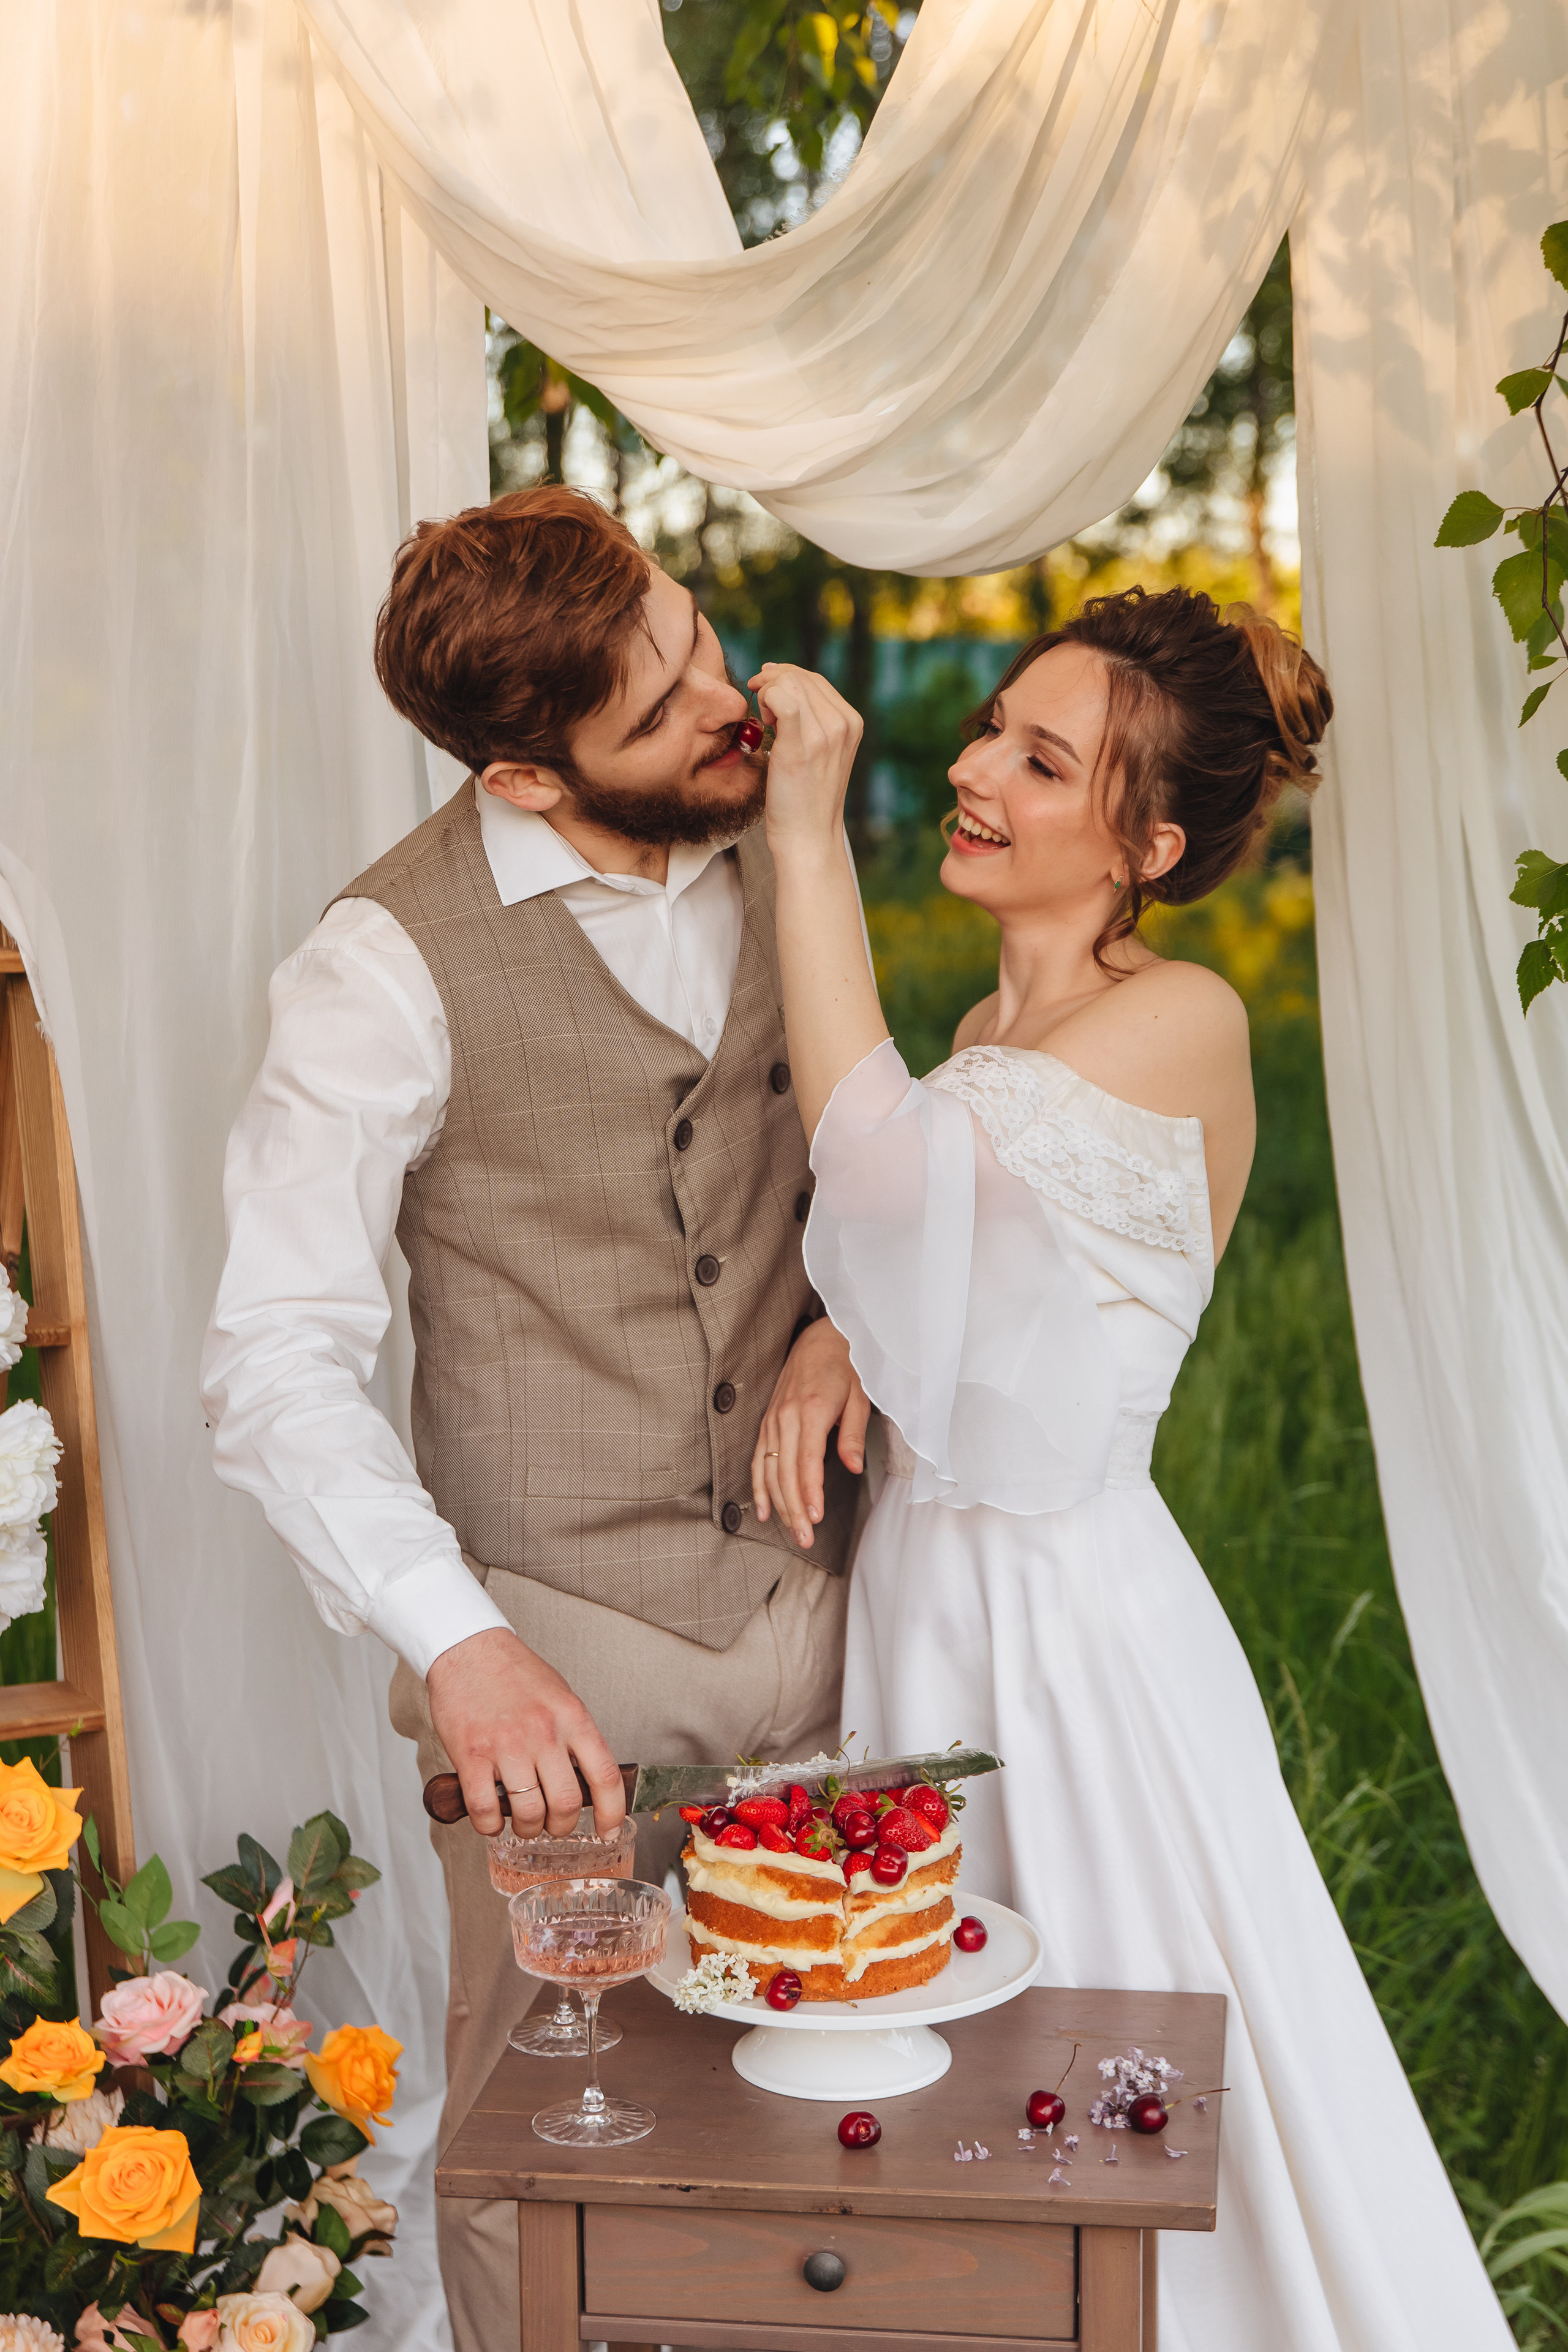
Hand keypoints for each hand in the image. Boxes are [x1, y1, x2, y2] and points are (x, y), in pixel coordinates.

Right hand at [425, 1627, 625, 1838]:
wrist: (469, 1649)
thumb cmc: (514, 1674)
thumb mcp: (560, 1697)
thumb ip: (574, 1736)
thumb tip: (587, 1779)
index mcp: (572, 1717)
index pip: (606, 1775)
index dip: (611, 1812)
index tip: (609, 1831)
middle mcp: (544, 1732)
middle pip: (566, 1803)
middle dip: (561, 1826)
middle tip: (553, 1824)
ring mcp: (507, 1745)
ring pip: (528, 1813)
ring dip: (527, 1829)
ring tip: (523, 1822)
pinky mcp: (471, 1755)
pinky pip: (485, 1809)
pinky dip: (491, 1826)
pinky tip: (492, 1819)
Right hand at [750, 1316, 869, 1549]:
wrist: (822, 1339)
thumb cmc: (847, 1367)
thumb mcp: (860, 1396)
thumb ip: (853, 1434)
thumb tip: (851, 1467)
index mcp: (812, 1411)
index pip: (807, 1462)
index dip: (809, 1493)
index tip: (815, 1518)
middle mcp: (787, 1417)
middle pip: (784, 1473)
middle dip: (794, 1510)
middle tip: (805, 1539)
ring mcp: (773, 1419)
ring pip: (769, 1470)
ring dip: (778, 1505)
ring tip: (791, 1533)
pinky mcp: (768, 1421)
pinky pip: (758, 1459)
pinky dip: (758, 1487)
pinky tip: (763, 1510)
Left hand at [751, 663, 862, 855]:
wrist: (808, 837)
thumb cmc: (806, 798)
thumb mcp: (820, 752)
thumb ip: (810, 719)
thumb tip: (777, 678)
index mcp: (851, 723)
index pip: (814, 679)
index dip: (784, 676)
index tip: (765, 690)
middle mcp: (842, 724)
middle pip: (800, 676)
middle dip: (771, 682)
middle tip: (758, 706)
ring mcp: (824, 734)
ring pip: (788, 682)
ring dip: (766, 693)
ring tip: (764, 720)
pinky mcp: (801, 745)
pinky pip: (781, 699)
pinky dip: (766, 700)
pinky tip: (763, 722)